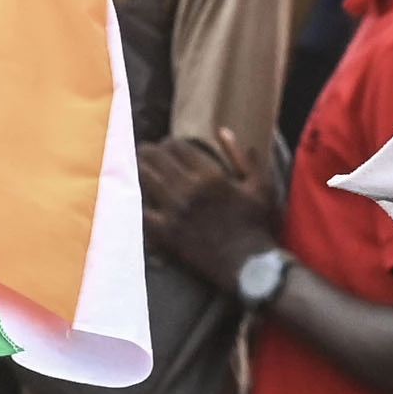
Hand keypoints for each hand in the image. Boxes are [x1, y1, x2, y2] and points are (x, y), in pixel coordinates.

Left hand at [134, 128, 278, 290]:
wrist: (248, 264)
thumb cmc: (256, 223)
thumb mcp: (259, 185)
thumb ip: (241, 156)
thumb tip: (222, 130)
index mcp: (211, 175)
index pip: (178, 146)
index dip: (169, 142)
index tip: (168, 145)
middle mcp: (189, 190)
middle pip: (156, 159)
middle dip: (149, 151)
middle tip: (145, 151)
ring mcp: (175, 212)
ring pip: (145, 180)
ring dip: (138, 169)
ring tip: (136, 166)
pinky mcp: (167, 232)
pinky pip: (141, 212)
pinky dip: (135, 202)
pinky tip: (133, 196)